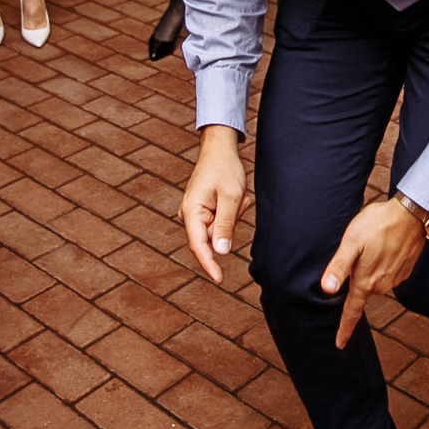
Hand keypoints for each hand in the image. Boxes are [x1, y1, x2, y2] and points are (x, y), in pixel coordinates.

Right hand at [181, 127, 247, 283]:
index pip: (199, 246)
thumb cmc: (224, 169)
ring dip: (234, 214)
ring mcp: (197, 213)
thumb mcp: (230, 197)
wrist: (220, 149)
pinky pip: (222, 220)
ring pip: (221, 229)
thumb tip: (220, 253)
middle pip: (214, 237)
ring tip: (236, 194)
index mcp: (191, 212)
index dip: (209, 264)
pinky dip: (233, 210)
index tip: (219, 280)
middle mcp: (190, 215)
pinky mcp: (205, 211)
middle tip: (239, 200)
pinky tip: (234, 195)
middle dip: (231, 221)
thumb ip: (225, 225)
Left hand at [319, 198, 426, 347]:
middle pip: (362, 290)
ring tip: (371, 244)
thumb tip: (326, 290)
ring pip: (375, 281)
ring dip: (370, 268)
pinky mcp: (405, 270)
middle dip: (356, 278)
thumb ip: (339, 267)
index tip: (339, 345)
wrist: (412, 214)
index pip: (352, 312)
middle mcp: (382, 286)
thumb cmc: (378, 224)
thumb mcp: (352, 242)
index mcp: (366, 282)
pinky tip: (383, 246)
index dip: (344, 329)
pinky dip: (383, 262)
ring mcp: (396, 279)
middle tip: (356, 251)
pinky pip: (387, 273)